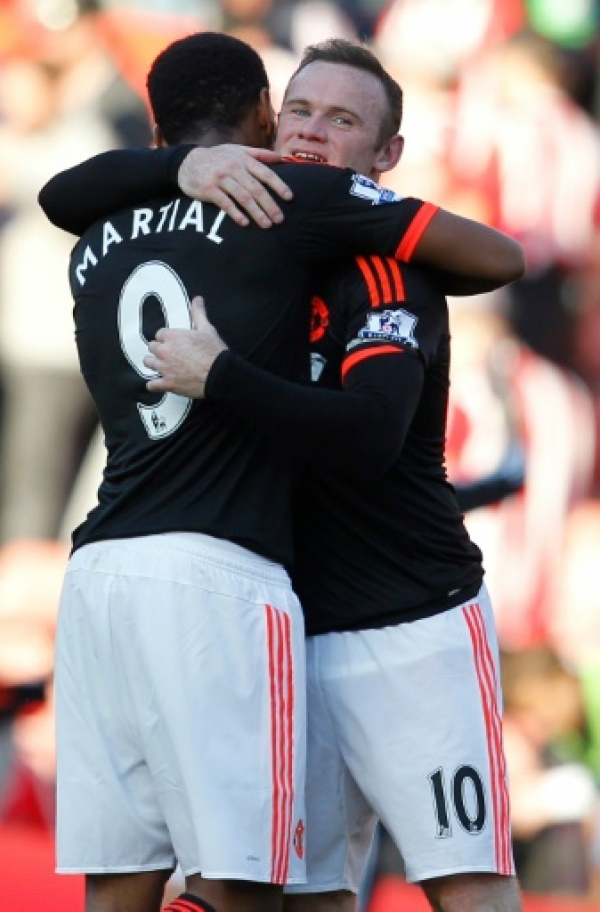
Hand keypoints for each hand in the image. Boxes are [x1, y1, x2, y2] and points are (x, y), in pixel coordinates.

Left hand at [144, 297, 226, 397]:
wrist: (219, 374)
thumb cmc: (214, 353)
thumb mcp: (207, 329)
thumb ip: (198, 314)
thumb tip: (197, 300)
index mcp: (173, 337)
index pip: (159, 334)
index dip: (165, 338)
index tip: (171, 341)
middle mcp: (165, 352)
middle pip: (151, 347)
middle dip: (158, 349)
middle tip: (166, 353)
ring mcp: (165, 368)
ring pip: (148, 363)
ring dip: (153, 363)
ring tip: (160, 365)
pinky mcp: (168, 384)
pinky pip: (152, 384)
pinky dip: (154, 384)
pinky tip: (157, 383)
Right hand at [178, 145, 292, 228]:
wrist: (187, 162)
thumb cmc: (217, 158)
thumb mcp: (237, 150)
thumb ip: (259, 154)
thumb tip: (280, 157)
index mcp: (243, 159)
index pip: (265, 173)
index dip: (278, 185)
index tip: (289, 198)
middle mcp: (233, 167)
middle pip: (256, 189)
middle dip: (270, 205)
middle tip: (280, 219)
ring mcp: (221, 178)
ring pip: (243, 197)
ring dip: (256, 213)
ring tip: (267, 225)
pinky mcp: (209, 189)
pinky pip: (225, 203)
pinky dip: (236, 214)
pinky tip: (245, 223)